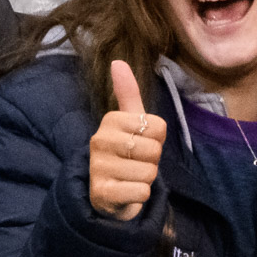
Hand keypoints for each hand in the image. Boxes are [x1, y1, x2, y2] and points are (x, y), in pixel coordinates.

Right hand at [88, 60, 166, 220]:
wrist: (107, 193)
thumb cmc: (125, 152)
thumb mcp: (129, 121)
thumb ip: (127, 92)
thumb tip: (117, 61)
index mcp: (110, 120)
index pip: (158, 127)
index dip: (157, 139)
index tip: (141, 143)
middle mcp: (100, 140)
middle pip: (154, 150)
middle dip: (152, 161)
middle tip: (136, 163)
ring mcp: (98, 167)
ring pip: (149, 172)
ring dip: (145, 179)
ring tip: (130, 177)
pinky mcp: (101, 193)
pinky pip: (141, 192)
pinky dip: (140, 196)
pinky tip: (126, 192)